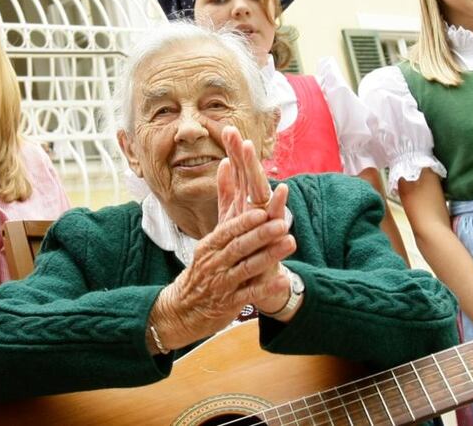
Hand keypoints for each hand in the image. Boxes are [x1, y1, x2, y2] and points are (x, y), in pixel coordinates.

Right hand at [151, 127, 295, 349]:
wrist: (182, 310)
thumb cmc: (203, 268)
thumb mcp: (209, 238)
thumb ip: (223, 201)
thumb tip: (228, 162)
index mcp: (210, 246)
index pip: (228, 230)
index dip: (245, 221)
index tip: (263, 210)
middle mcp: (215, 263)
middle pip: (238, 246)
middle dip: (261, 235)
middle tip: (283, 224)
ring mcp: (222, 284)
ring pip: (246, 268)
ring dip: (269, 256)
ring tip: (290, 244)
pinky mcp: (229, 303)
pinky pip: (250, 294)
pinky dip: (266, 288)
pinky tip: (283, 281)